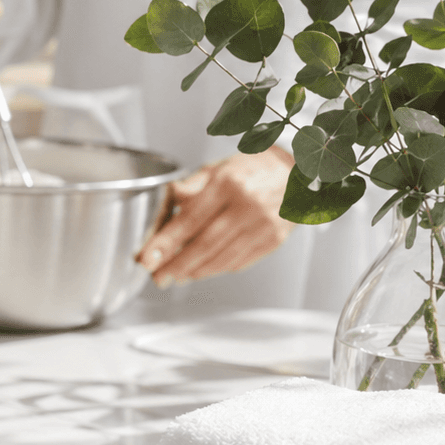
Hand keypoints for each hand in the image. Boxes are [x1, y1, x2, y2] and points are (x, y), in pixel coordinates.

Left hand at [137, 149, 296, 286]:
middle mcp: (247, 206)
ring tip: (174, 276)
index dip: (165, 243)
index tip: (146, 258)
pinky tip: (200, 271)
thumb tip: (161, 205)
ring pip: (222, 258)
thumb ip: (189, 188)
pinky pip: (239, 262)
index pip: (190, 219)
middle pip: (205, 244)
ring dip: (194, 272)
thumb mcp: (218, 168)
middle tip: (156, 277)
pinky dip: (216, 269)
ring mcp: (264, 226)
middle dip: (176, 265)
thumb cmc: (252, 168)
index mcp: (229, 183)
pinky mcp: (274, 241)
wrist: (298, 172)